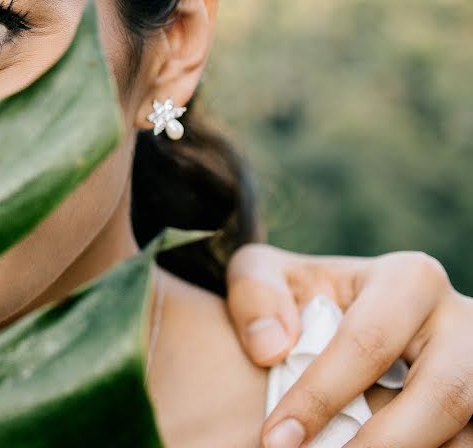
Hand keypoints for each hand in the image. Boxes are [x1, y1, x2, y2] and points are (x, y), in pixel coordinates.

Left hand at [226, 243, 472, 447]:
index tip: (276, 439)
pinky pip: (465, 447)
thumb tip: (270, 348)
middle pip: (440, 395)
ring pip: (463, 434)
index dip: (320, 397)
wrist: (336, 315)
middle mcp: (460, 322)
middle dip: (379, 443)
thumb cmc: (298, 297)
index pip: (368, 344)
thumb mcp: (265, 275)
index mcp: (408, 280)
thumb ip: (254, 296)